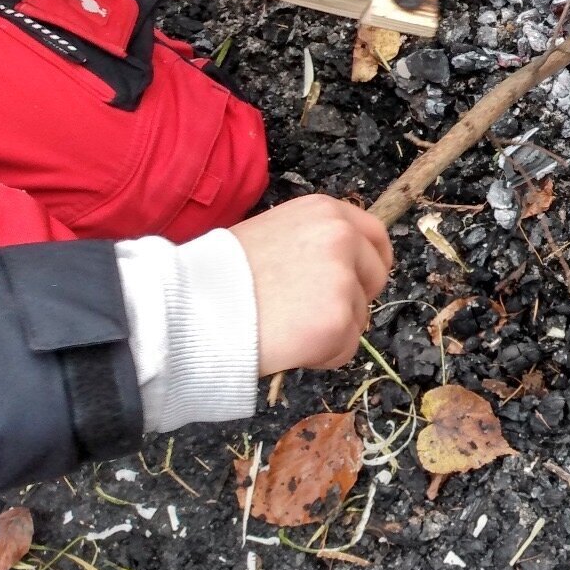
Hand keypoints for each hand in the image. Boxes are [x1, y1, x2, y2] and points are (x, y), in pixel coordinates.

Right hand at [230, 196, 392, 376]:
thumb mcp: (275, 233)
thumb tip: (345, 265)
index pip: (377, 235)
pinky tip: (287, 345)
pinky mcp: (339, 321)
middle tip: (311, 312)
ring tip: (285, 326)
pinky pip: (345, 349)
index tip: (361, 282)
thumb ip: (315, 243)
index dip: (371, 263)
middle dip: (355, 299)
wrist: (192, 309)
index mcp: (326, 212)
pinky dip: (322, 357)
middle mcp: (341, 238)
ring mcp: (343, 280)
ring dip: (332, 330)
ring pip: (360, 317)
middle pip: (376, 277)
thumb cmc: (222, 275)